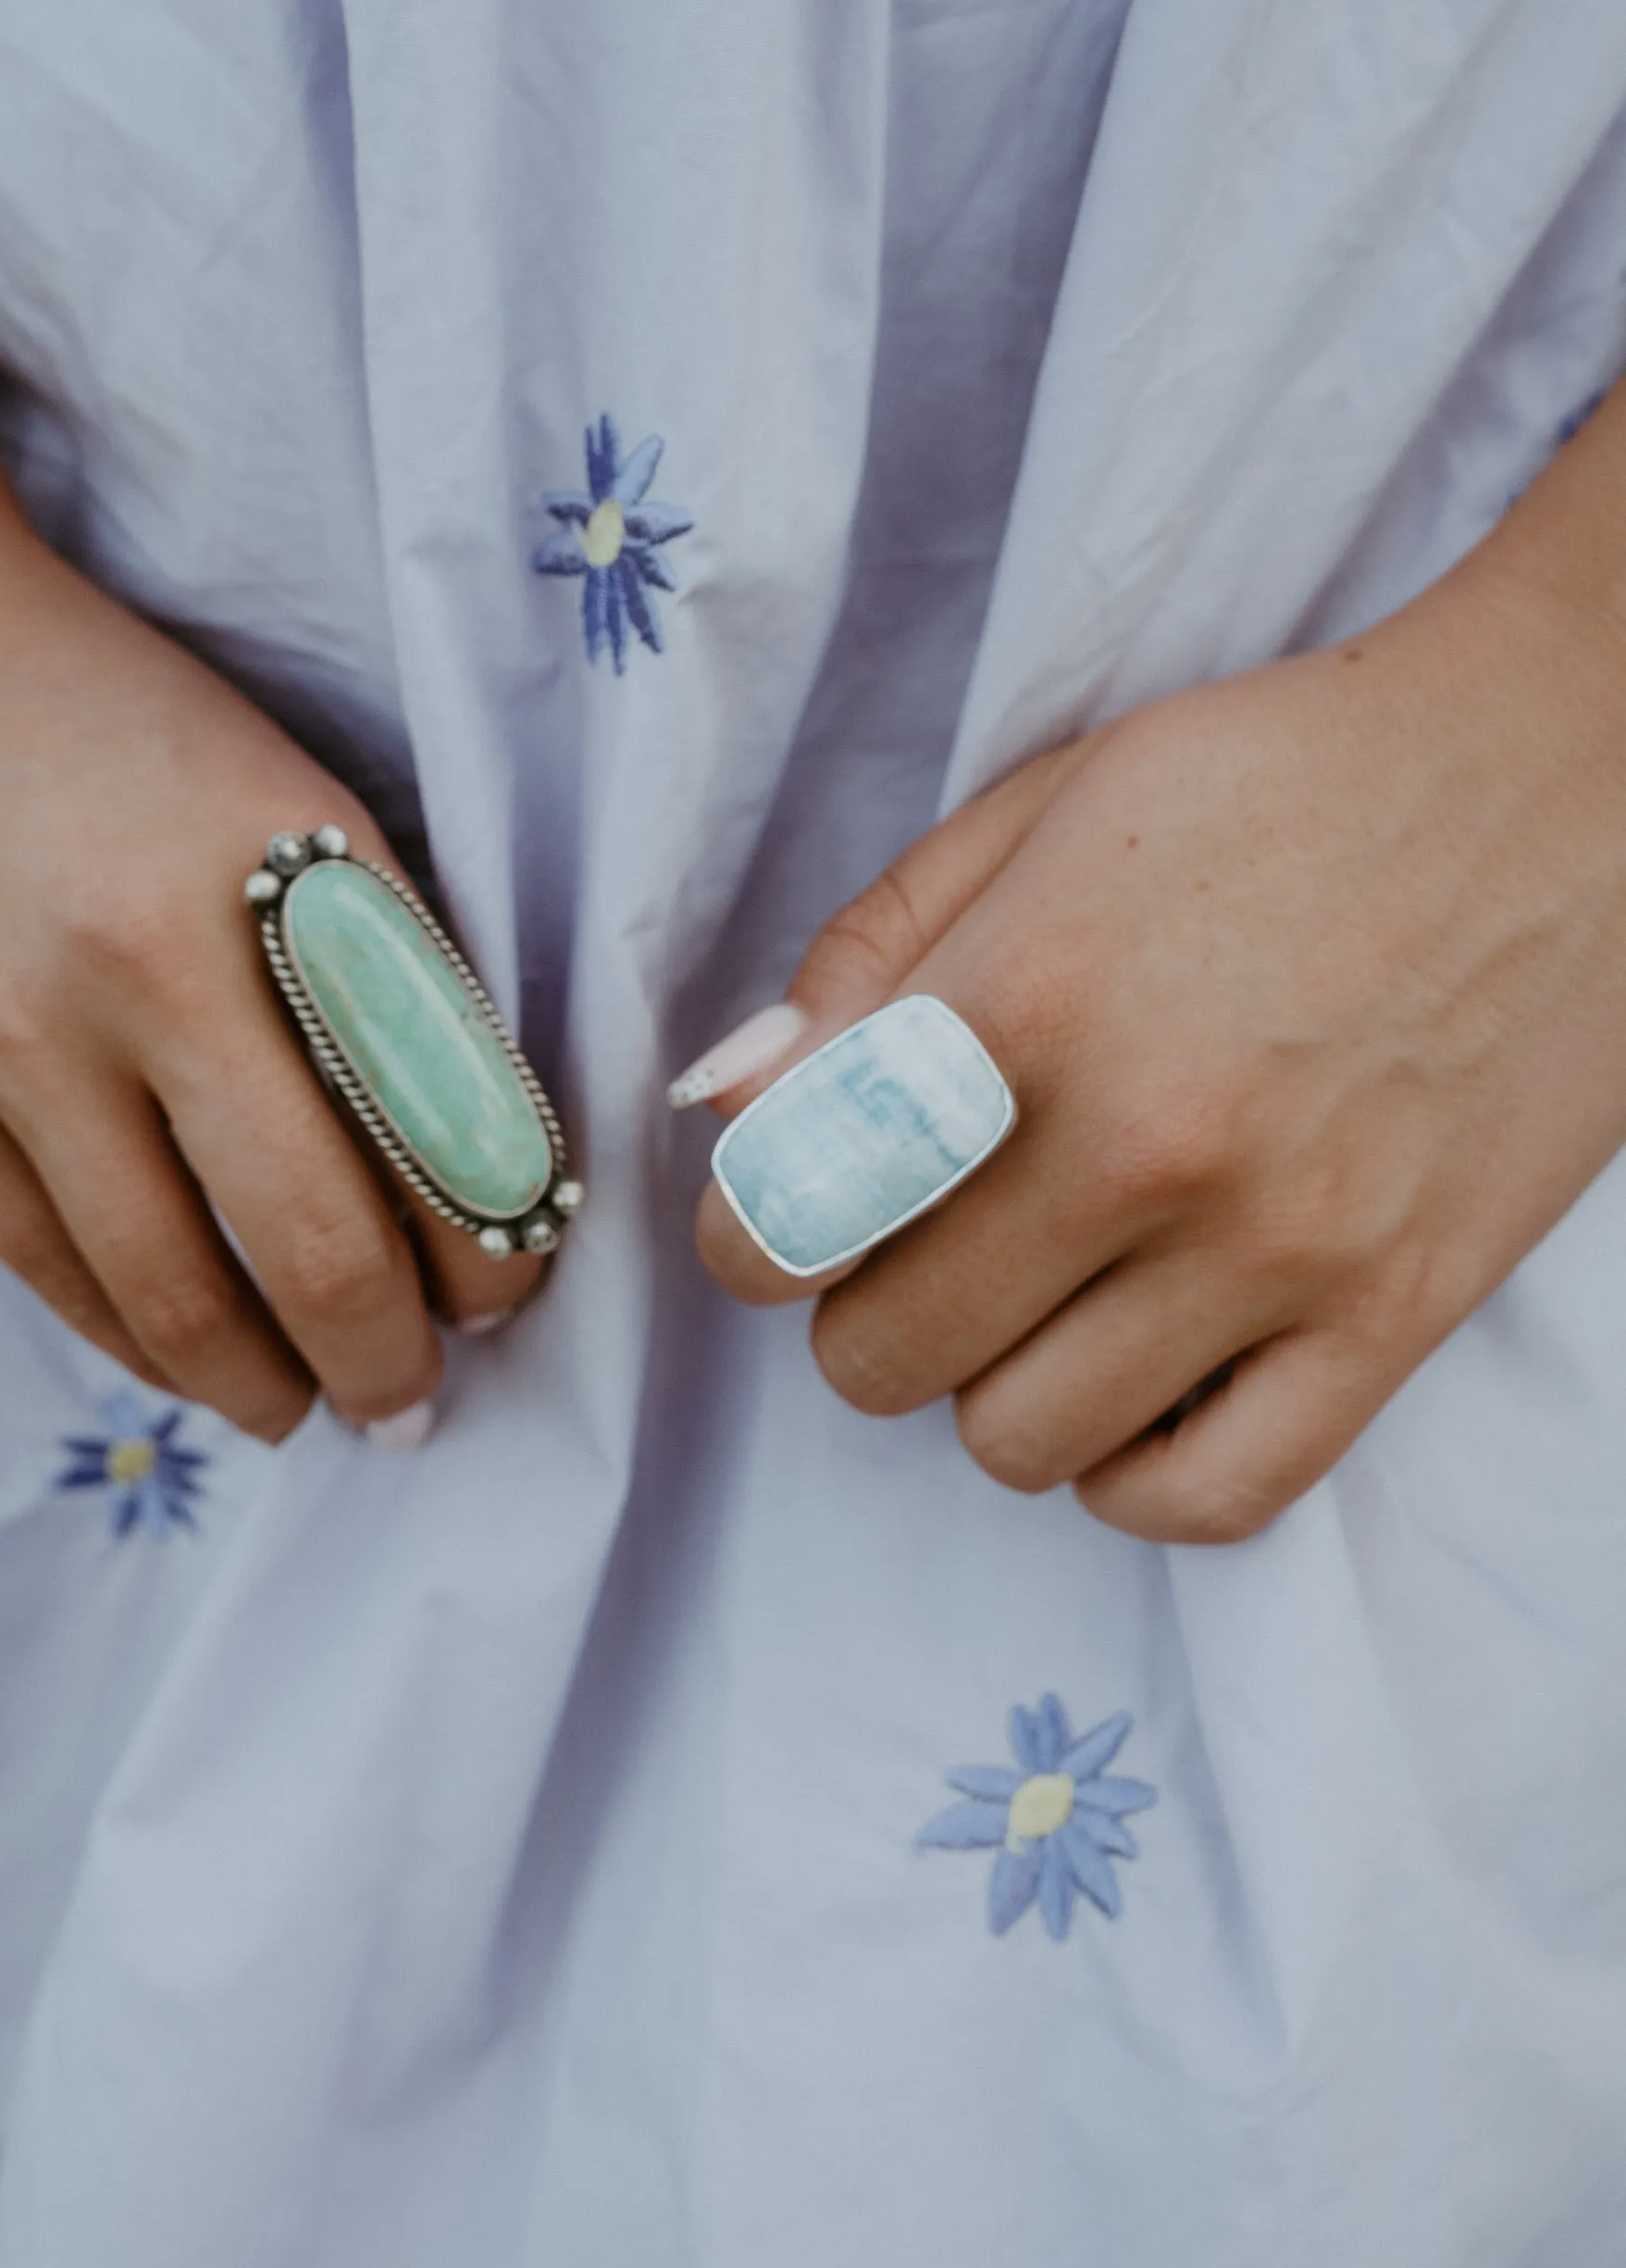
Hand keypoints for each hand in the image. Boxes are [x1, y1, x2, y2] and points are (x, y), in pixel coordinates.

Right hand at [0, 496, 541, 1442]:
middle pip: (314, 1234)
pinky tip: (184, 1358)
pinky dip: (131, 1336)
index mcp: (282, 868)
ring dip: (264, 1381)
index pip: (437, 1113)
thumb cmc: (92, 702)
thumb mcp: (272, 786)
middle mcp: (149, 961)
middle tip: (420, 1397)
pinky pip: (45, 1263)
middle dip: (391, 1351)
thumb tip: (466, 1149)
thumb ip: (363, 948)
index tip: (508, 1286)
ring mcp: (6, 1034)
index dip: (494, 1237)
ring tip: (311, 1408)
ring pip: (169, 1286)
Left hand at [693, 445, 1625, 1541]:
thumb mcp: (1047, 804)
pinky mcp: (1399, 1314)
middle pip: (882, 1354)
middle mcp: (1146, 1139)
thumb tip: (726, 1105)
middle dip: (865, 1307)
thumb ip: (869, 957)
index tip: (781, 1212)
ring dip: (992, 1383)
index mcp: (1030, 994)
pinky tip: (1137, 1374)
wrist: (1571, 768)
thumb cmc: (1288, 772)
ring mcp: (1281, 1246)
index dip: (748, 1231)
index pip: (785, 1215)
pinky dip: (1134, 1465)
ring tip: (1043, 1289)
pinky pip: (1205, 1499)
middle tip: (924, 1237)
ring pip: (1017, 1444)